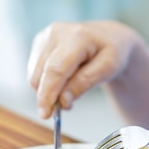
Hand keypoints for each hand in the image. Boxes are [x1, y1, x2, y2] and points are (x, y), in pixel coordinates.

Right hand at [27, 21, 142, 118]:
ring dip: (48, 90)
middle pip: (40, 74)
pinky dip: (47, 82)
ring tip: (71, 91)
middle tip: (68, 107)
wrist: (110, 37)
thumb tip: (62, 101)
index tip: (45, 115)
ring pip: (35, 74)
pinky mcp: (39, 43)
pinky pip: (35, 70)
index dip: (47, 94)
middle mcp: (56, 33)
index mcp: (76, 37)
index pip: (55, 70)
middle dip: (49, 96)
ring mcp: (45, 36)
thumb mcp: (109, 69)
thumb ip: (85, 83)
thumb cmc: (113, 52)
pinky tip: (65, 80)